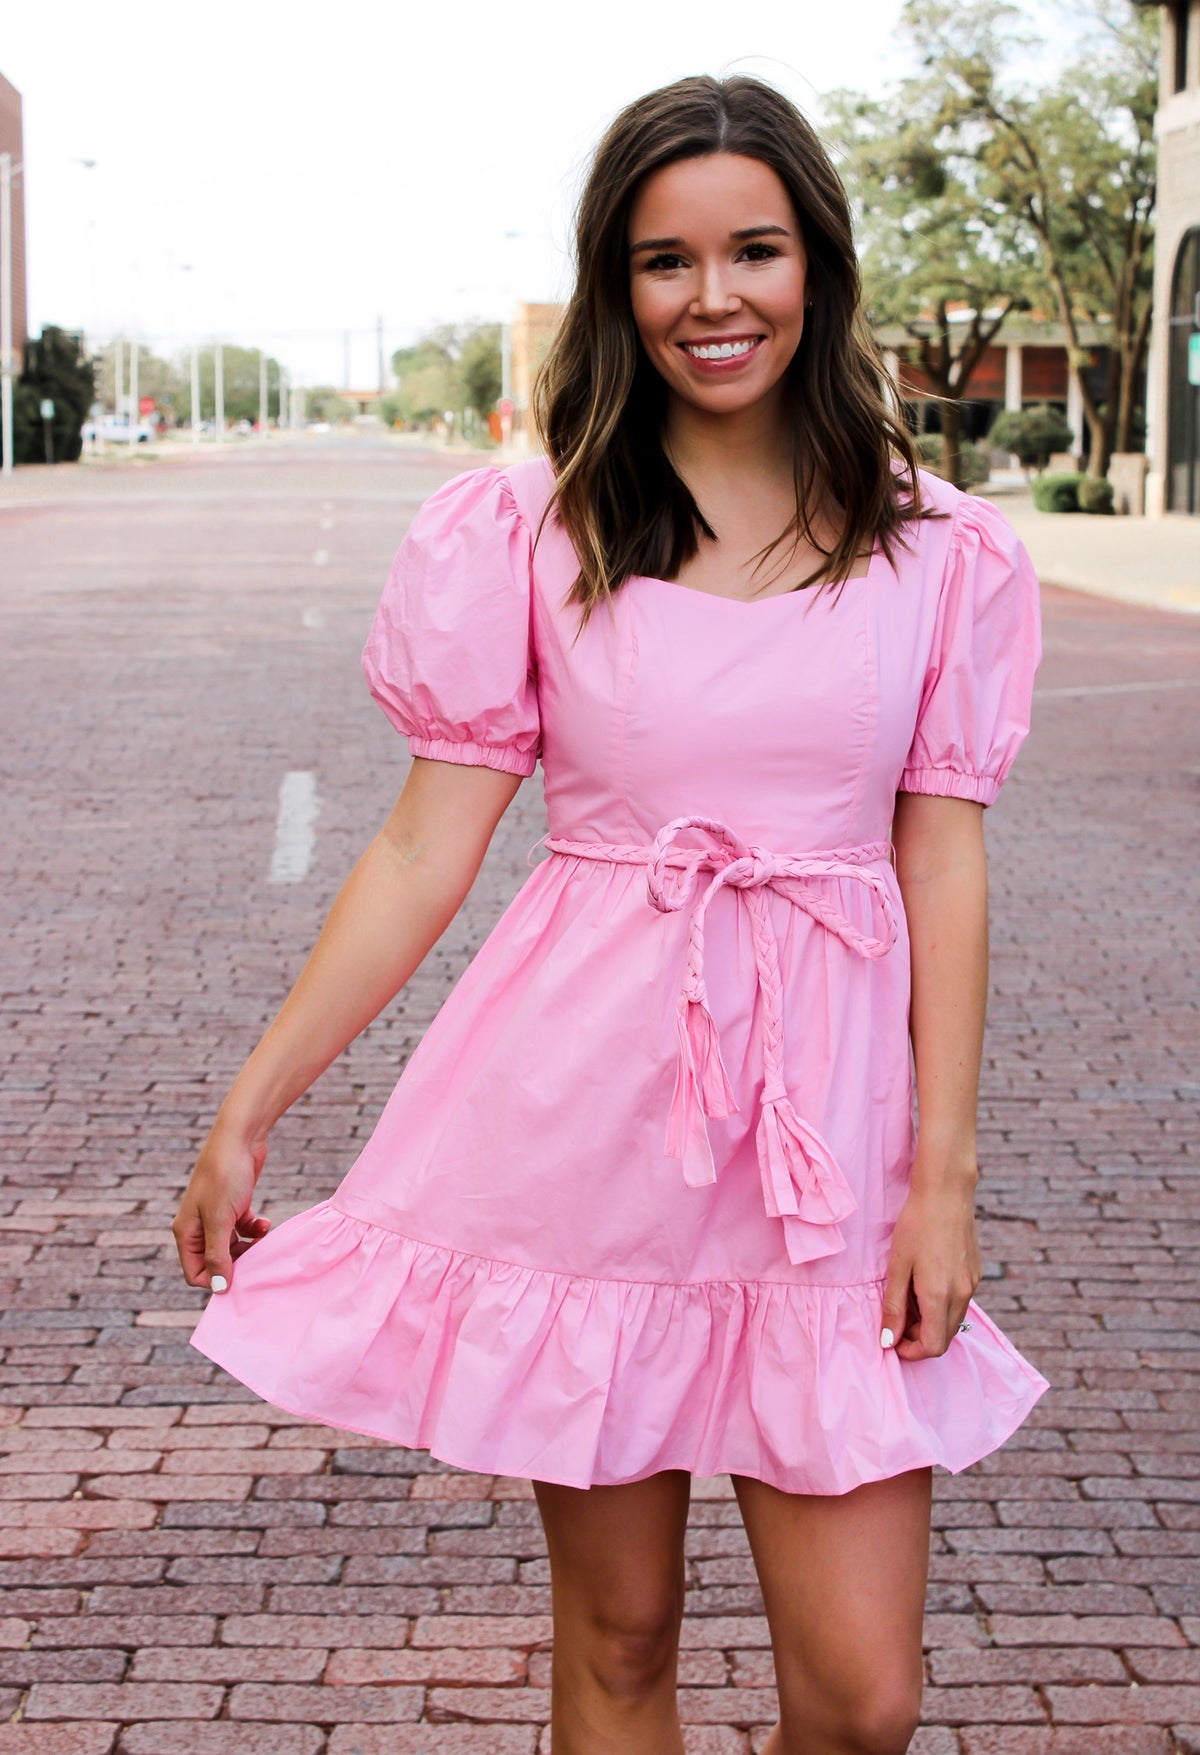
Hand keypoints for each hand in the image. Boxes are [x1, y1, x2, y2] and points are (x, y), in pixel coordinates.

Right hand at [173, 1120, 270, 1291]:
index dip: (216, 1279)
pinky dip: (254, 1230)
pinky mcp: (234, 1206)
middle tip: (257, 1258)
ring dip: (248, 1247)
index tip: (241, 1275)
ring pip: (231, 1247)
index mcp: (186, 1231)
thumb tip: (218, 1287)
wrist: (240, 1138)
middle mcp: (198, 1226)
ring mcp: (216, 1216)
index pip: (195, 1272)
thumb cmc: (225, 1175)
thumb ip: (218, 1254)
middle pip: (215, 1261)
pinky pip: (243, 1230)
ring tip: (262, 1238)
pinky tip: (264, 1223)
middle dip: (236, 1263)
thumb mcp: (220, 1219)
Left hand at [880, 1168, 981, 1361]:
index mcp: (940, 1295)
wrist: (946, 1193)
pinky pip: (960, 1302)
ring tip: (908, 1298)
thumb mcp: (897, 1266)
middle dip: (919, 1338)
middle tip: (897, 1319)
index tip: (893, 1340)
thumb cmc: (916, 1225)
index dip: (911, 1352)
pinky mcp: (976, 1274)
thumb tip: (888, 1341)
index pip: (933, 1347)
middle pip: (945, 1338)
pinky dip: (942, 1306)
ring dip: (931, 1322)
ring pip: (953, 1321)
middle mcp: (962, 1295)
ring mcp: (973, 1285)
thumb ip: (893, 1306)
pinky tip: (925, 1284)